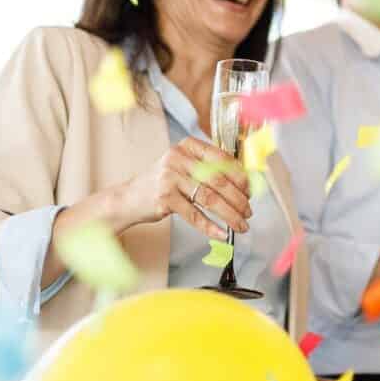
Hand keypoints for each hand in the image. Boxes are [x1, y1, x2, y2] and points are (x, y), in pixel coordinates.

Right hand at [99, 136, 250, 239]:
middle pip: (219, 180)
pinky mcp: (164, 198)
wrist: (128, 199)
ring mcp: (170, 177)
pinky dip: (211, 227)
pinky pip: (194, 215)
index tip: (251, 191)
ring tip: (241, 225)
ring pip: (210, 198)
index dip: (240, 176)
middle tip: (249, 212)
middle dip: (239, 199)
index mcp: (188, 146)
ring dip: (230, 214)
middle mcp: (178, 158)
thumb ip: (207, 170)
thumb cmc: (162, 183)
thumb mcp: (183, 168)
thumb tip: (243, 184)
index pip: (222, 158)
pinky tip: (222, 234)